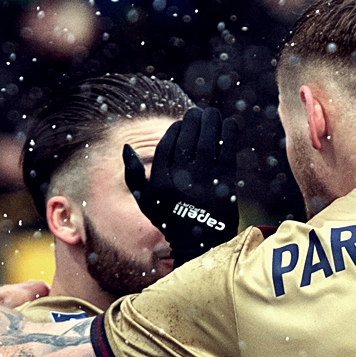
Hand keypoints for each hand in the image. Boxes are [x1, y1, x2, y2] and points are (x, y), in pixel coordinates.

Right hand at [123, 106, 239, 266]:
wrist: (201, 243)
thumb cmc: (170, 218)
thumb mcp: (144, 201)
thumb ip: (133, 175)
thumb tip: (126, 147)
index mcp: (160, 183)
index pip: (166, 145)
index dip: (175, 129)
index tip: (181, 123)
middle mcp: (181, 180)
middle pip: (187, 139)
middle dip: (193, 120)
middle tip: (198, 113)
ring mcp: (204, 182)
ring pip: (207, 141)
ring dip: (211, 121)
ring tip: (211, 114)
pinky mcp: (225, 184)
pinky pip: (227, 151)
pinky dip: (229, 134)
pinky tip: (229, 124)